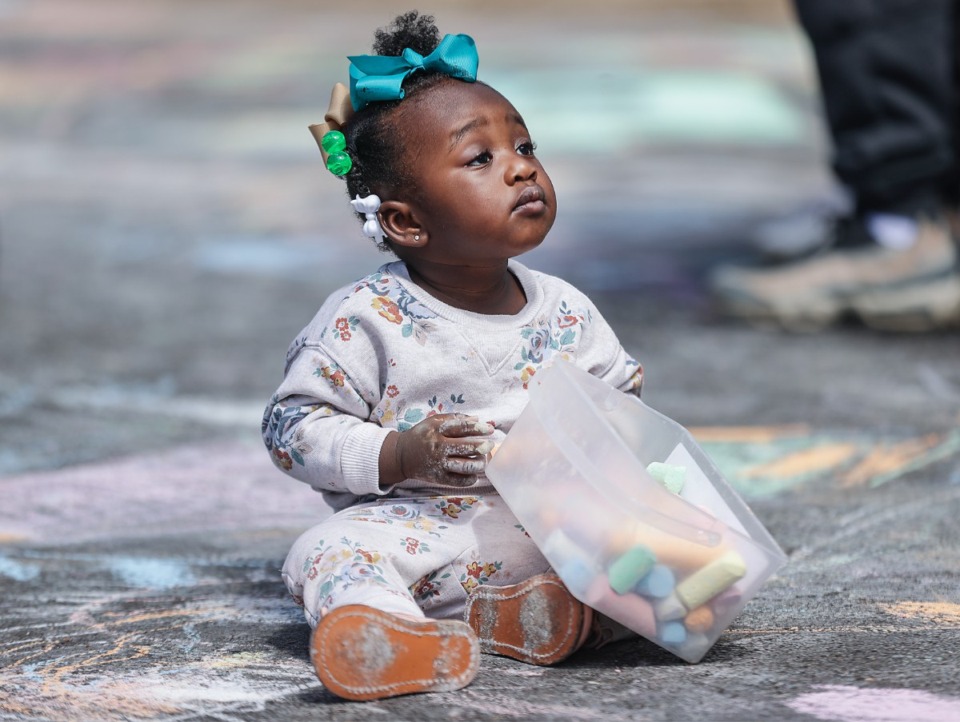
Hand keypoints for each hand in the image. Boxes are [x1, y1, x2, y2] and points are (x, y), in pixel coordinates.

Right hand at [379, 413, 494, 486]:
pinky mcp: (438, 478)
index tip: (490, 429)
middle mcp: (438, 447)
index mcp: (438, 430)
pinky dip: (469, 479)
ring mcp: (438, 464)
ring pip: (464, 466)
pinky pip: (458, 481)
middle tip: (490, 445)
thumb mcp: (434, 421)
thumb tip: (477, 419)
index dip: (478, 428)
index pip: (462, 428)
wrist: (401, 455)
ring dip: (479, 464)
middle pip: (465, 448)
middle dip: (482, 447)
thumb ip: (455, 418)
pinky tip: (474, 474)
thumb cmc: (422, 435)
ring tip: (483, 461)